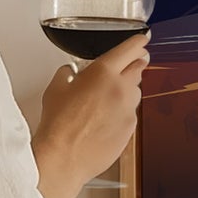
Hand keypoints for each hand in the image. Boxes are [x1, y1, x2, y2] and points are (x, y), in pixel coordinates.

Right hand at [32, 32, 149, 197]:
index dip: (138, 42)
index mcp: (103, 72)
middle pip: (138, 68)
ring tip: (107, 99)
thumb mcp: (55, 89)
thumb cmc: (58, 124)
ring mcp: (129, 110)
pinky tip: (105, 120)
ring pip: (135, 92)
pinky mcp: (131, 129)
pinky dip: (123, 112)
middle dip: (135, 64)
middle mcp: (121, 88)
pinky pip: (131, 114)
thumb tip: (70, 72)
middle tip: (129, 65)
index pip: (129, 49)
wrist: (64, 157)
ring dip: (127, 90)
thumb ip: (67, 74)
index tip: (142, 40)